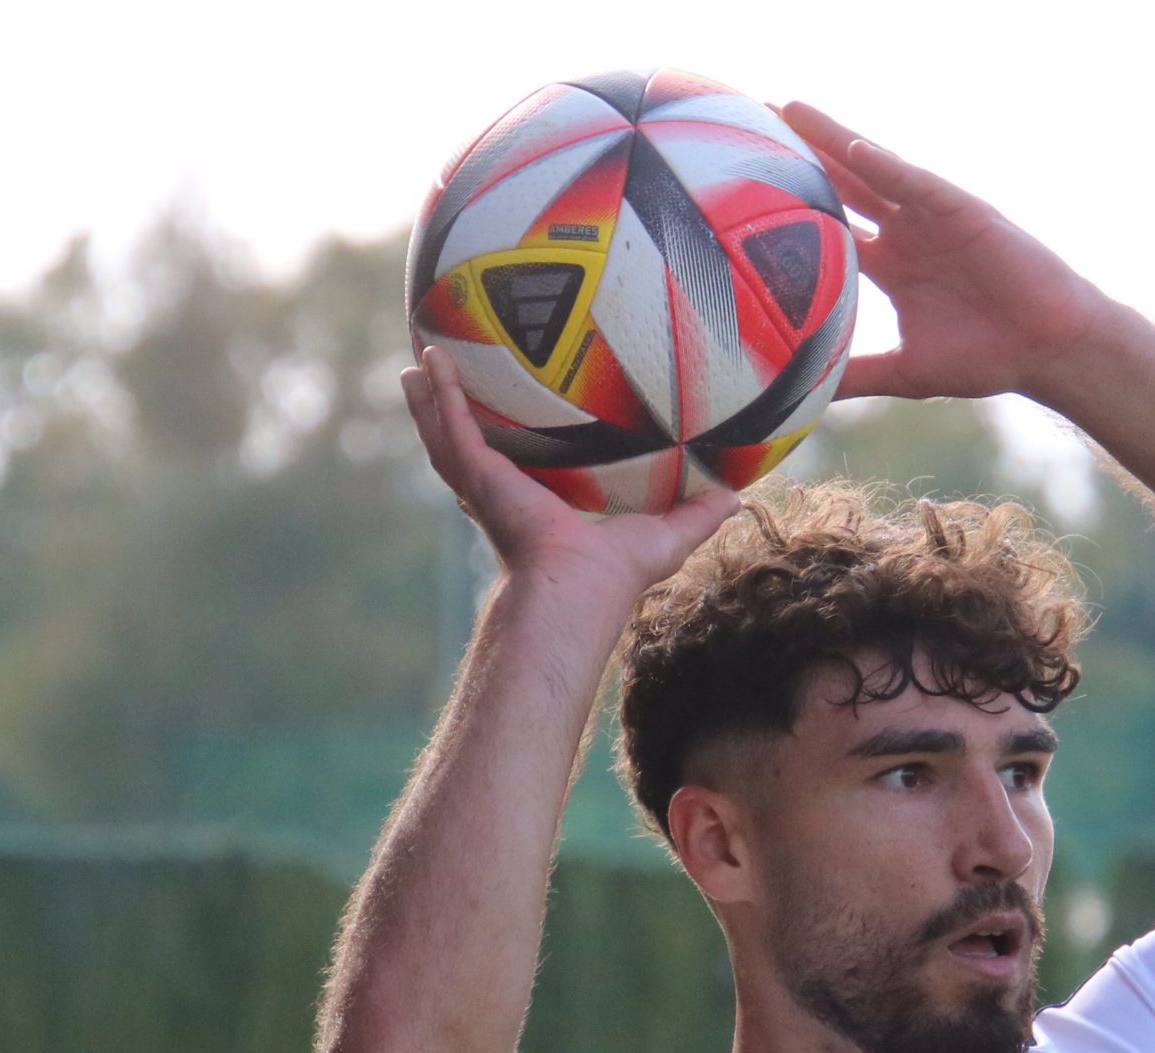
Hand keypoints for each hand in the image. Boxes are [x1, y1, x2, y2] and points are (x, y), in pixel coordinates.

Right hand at [401, 347, 737, 595]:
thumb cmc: (617, 575)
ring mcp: (485, 486)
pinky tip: (430, 361)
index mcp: (538, 508)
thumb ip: (699, 512)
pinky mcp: (480, 475)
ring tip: (415, 364)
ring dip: (429, 399)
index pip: (515, 470)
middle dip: (450, 415)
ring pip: (445, 434)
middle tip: (438, 378)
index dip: (504, 445)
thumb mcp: (667, 534)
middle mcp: (503, 496)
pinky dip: (439, 393)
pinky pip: (452, 424)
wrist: (579, 589)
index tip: (500, 417)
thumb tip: (739, 495)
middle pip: (467, 447)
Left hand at [780, 102, 1111, 402]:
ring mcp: (932, 217)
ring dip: (831, 138)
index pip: (830, 228)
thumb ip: (854, 374)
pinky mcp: (964, 211)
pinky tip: (850, 146)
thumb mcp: (902, 371)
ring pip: (871, 168)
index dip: (790, 209)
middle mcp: (906, 233)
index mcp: (891, 266)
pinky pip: (918, 184)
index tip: (741, 192)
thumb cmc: (983, 358)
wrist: (1045, 351)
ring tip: (787, 109)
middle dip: (800, 156)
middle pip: (841, 185)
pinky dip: (887, 166)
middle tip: (748, 125)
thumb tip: (797, 398)